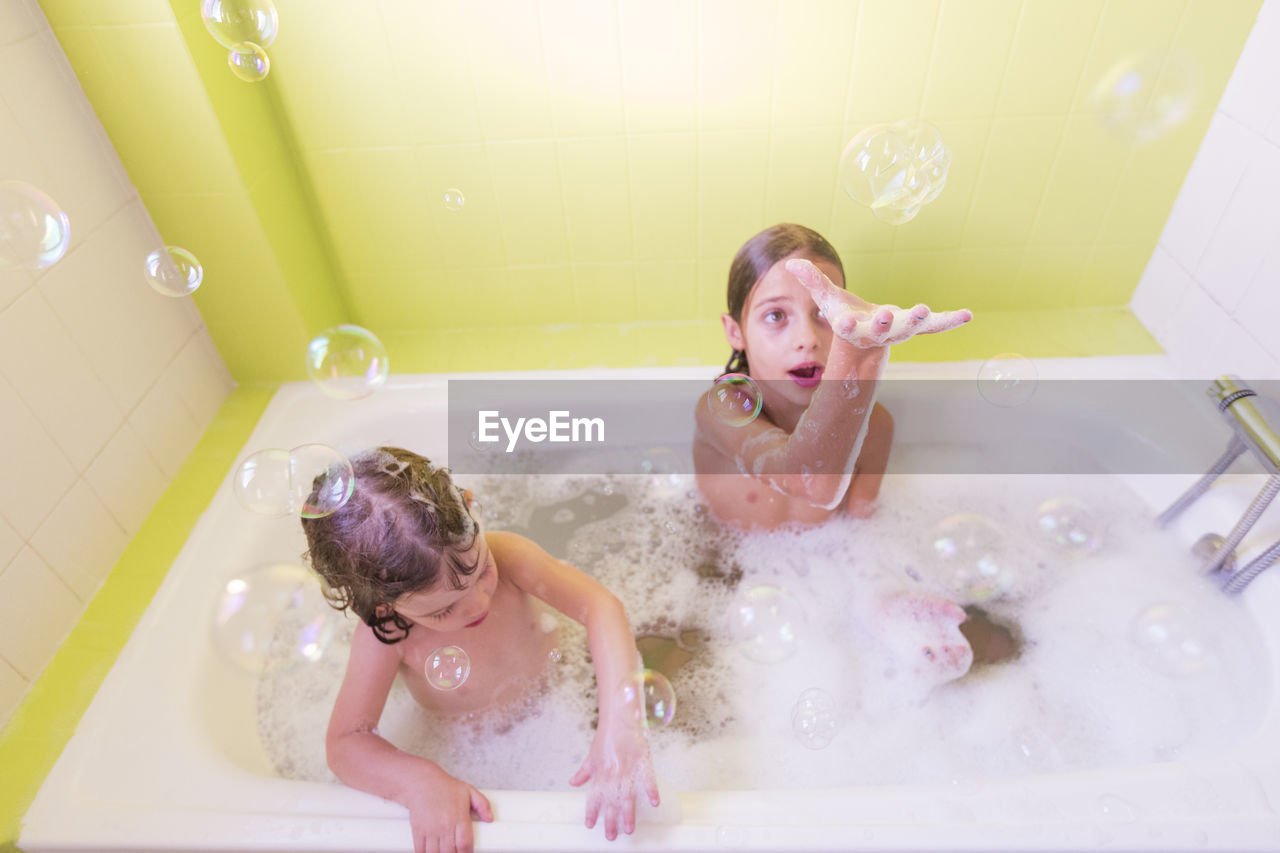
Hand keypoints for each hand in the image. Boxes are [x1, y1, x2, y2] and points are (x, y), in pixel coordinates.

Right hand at [404, 765, 493, 852]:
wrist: (422, 782)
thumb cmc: (445, 787)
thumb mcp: (469, 791)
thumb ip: (483, 805)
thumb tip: (490, 818)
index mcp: (459, 818)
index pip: (465, 844)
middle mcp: (445, 826)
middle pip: (450, 852)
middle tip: (456, 851)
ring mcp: (430, 830)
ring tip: (445, 851)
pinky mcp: (418, 831)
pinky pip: (420, 850)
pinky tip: (432, 851)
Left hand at [568, 719, 659, 840]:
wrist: (619, 718)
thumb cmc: (607, 736)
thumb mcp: (591, 755)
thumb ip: (584, 772)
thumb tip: (573, 783)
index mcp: (600, 773)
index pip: (594, 797)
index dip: (592, 811)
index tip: (590, 824)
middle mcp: (613, 775)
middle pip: (611, 803)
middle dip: (611, 821)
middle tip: (611, 836)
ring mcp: (628, 770)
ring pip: (628, 797)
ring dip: (628, 814)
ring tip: (628, 830)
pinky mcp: (642, 762)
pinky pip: (648, 779)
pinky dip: (651, 791)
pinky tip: (654, 803)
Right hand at [784, 258, 971, 346]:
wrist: (868, 338)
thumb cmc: (846, 315)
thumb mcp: (828, 299)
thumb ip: (812, 282)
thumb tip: (790, 263)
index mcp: (854, 329)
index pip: (850, 329)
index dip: (853, 325)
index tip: (853, 321)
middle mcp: (878, 334)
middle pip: (885, 330)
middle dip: (890, 323)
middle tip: (894, 314)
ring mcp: (899, 332)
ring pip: (911, 329)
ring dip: (919, 321)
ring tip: (924, 309)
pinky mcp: (917, 327)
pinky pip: (935, 326)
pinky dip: (949, 321)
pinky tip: (967, 315)